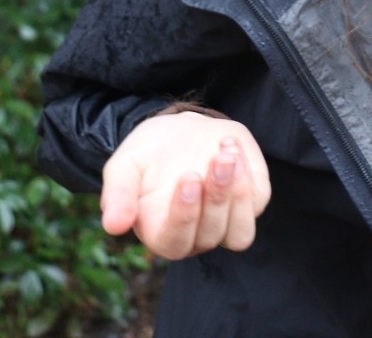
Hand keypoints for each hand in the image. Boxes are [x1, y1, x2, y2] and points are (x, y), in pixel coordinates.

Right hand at [100, 111, 270, 258]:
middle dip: (215, 196)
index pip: (175, 242)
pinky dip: (249, 176)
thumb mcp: (124, 167)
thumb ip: (117, 195)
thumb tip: (114, 226)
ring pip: (240, 233)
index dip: (184, 216)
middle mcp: (196, 235)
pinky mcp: (250, 200)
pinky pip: (258, 200)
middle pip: (210, 235)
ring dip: (238, 195)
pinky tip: (231, 145)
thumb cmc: (147, 154)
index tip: (188, 179)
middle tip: (215, 159)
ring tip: (227, 155)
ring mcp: (226, 221)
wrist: (177, 130)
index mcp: (162, 234)